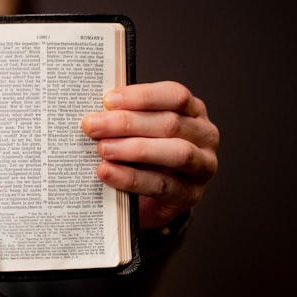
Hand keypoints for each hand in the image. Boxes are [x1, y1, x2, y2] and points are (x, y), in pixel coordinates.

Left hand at [81, 81, 218, 229]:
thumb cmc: (148, 158)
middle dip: (127, 123)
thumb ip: (128, 119)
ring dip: (134, 149)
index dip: (142, 96)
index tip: (108, 100)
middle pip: (170, 124)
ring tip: (102, 149)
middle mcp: (204, 136)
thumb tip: (96, 111)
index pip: (175, 95)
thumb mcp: (143, 132)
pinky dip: (131, 178)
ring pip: (175, 153)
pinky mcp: (189, 195)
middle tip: (92, 125)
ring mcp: (201, 167)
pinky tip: (108, 172)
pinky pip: (161, 185)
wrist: (154, 201)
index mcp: (194, 112)